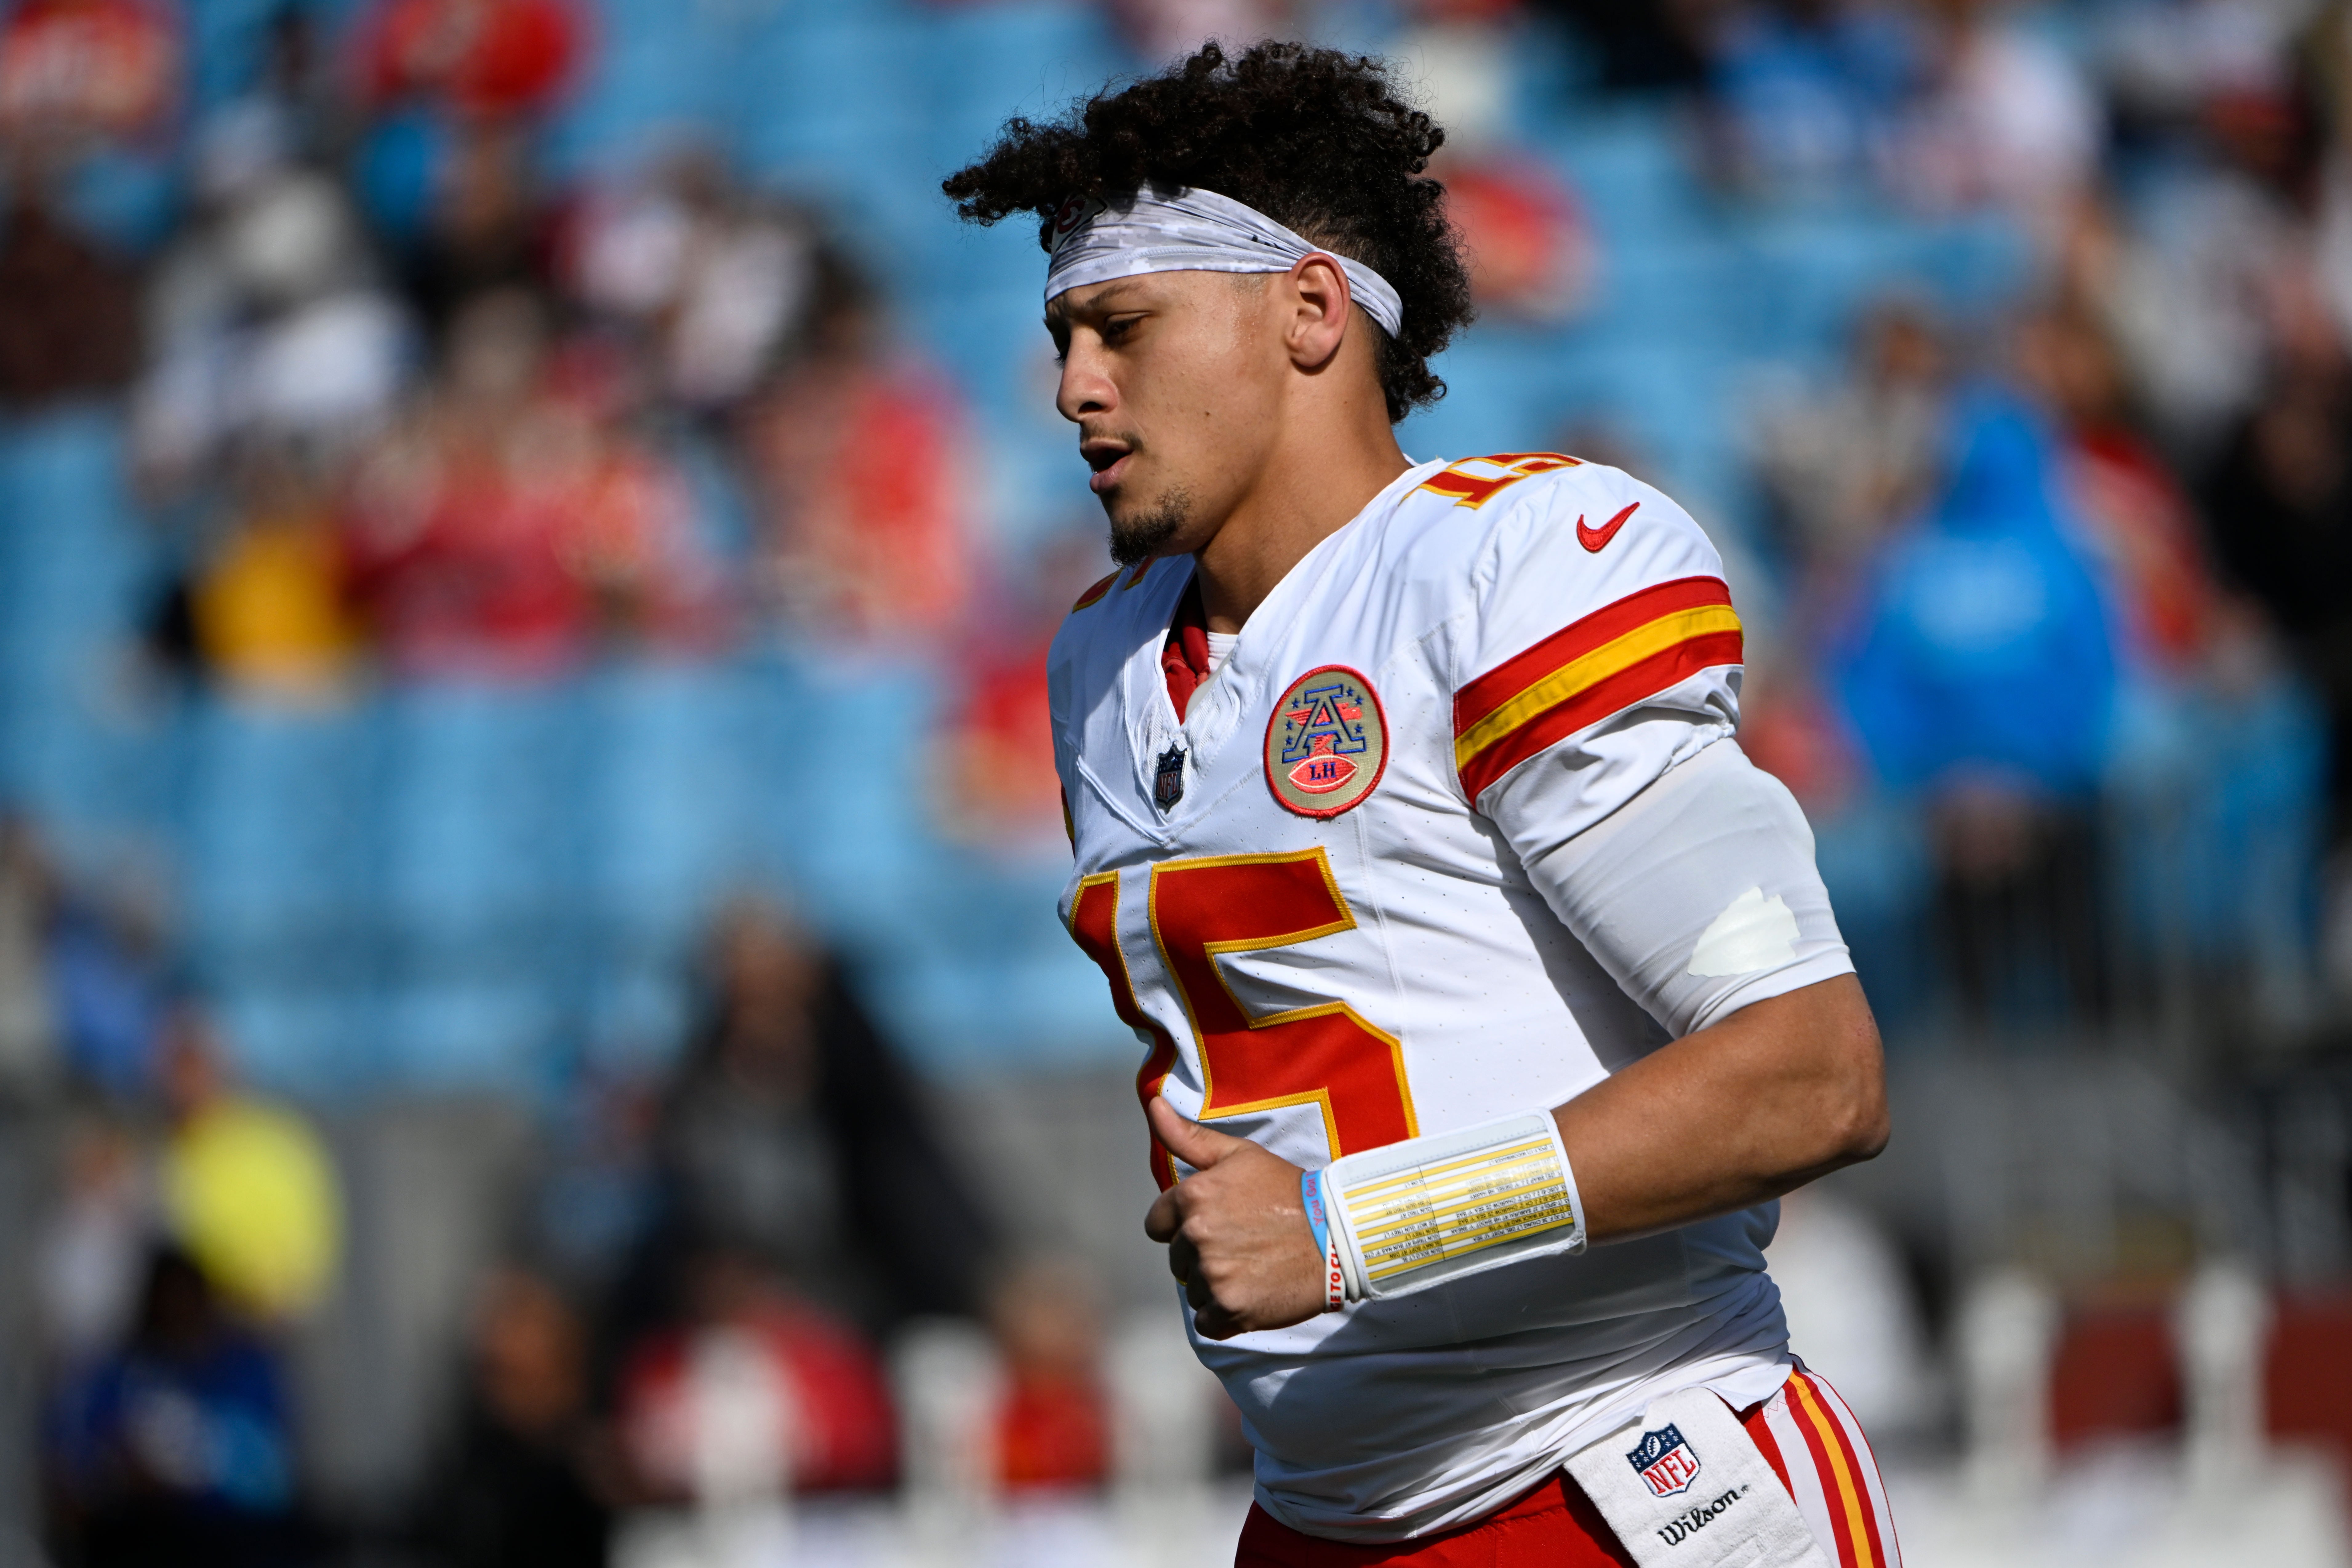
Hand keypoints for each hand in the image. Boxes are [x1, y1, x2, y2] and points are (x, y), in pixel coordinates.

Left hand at [1142, 1096, 1327, 1338]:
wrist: (1337, 1235)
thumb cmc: (1287, 1191)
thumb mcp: (1240, 1155)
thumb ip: (1188, 1136)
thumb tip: (1152, 1102)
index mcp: (1192, 1197)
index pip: (1157, 1225)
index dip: (1182, 1226)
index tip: (1217, 1224)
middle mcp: (1195, 1235)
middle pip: (1177, 1260)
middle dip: (1202, 1255)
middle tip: (1244, 1245)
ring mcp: (1212, 1273)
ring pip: (1193, 1290)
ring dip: (1216, 1285)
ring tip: (1253, 1267)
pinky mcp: (1230, 1307)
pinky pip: (1208, 1322)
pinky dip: (1226, 1315)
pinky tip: (1254, 1293)